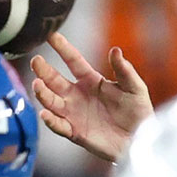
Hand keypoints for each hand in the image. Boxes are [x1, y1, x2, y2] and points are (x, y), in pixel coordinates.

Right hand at [29, 32, 152, 164]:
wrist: (140, 141)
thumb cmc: (138, 112)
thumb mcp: (135, 88)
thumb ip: (125, 70)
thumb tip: (116, 50)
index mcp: (91, 81)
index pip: (73, 61)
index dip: (62, 48)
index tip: (51, 35)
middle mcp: (78, 95)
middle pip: (55, 80)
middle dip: (43, 70)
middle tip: (36, 60)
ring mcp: (74, 114)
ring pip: (52, 102)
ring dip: (43, 93)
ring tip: (37, 84)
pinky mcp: (75, 132)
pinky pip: (59, 126)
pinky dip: (51, 121)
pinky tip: (45, 114)